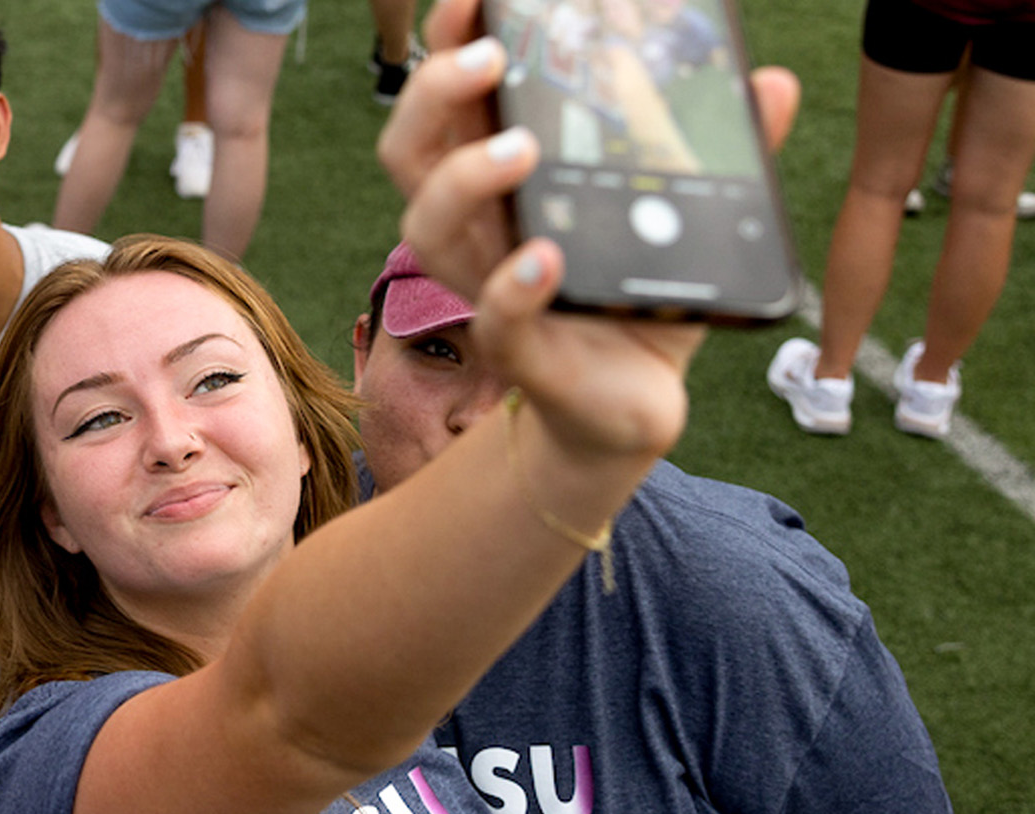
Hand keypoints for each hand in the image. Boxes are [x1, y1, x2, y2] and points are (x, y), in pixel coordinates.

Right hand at [376, 0, 800, 460]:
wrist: (631, 406)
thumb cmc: (635, 300)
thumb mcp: (678, 217)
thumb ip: (721, 153)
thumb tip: (769, 83)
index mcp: (501, 185)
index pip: (449, 106)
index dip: (446, 49)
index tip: (472, 0)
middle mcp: (477, 232)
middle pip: (410, 152)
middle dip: (435, 93)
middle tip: (493, 57)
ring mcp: (488, 288)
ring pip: (428, 228)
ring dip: (468, 177)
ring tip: (523, 148)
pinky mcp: (522, 352)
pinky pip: (497, 319)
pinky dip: (512, 287)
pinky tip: (542, 258)